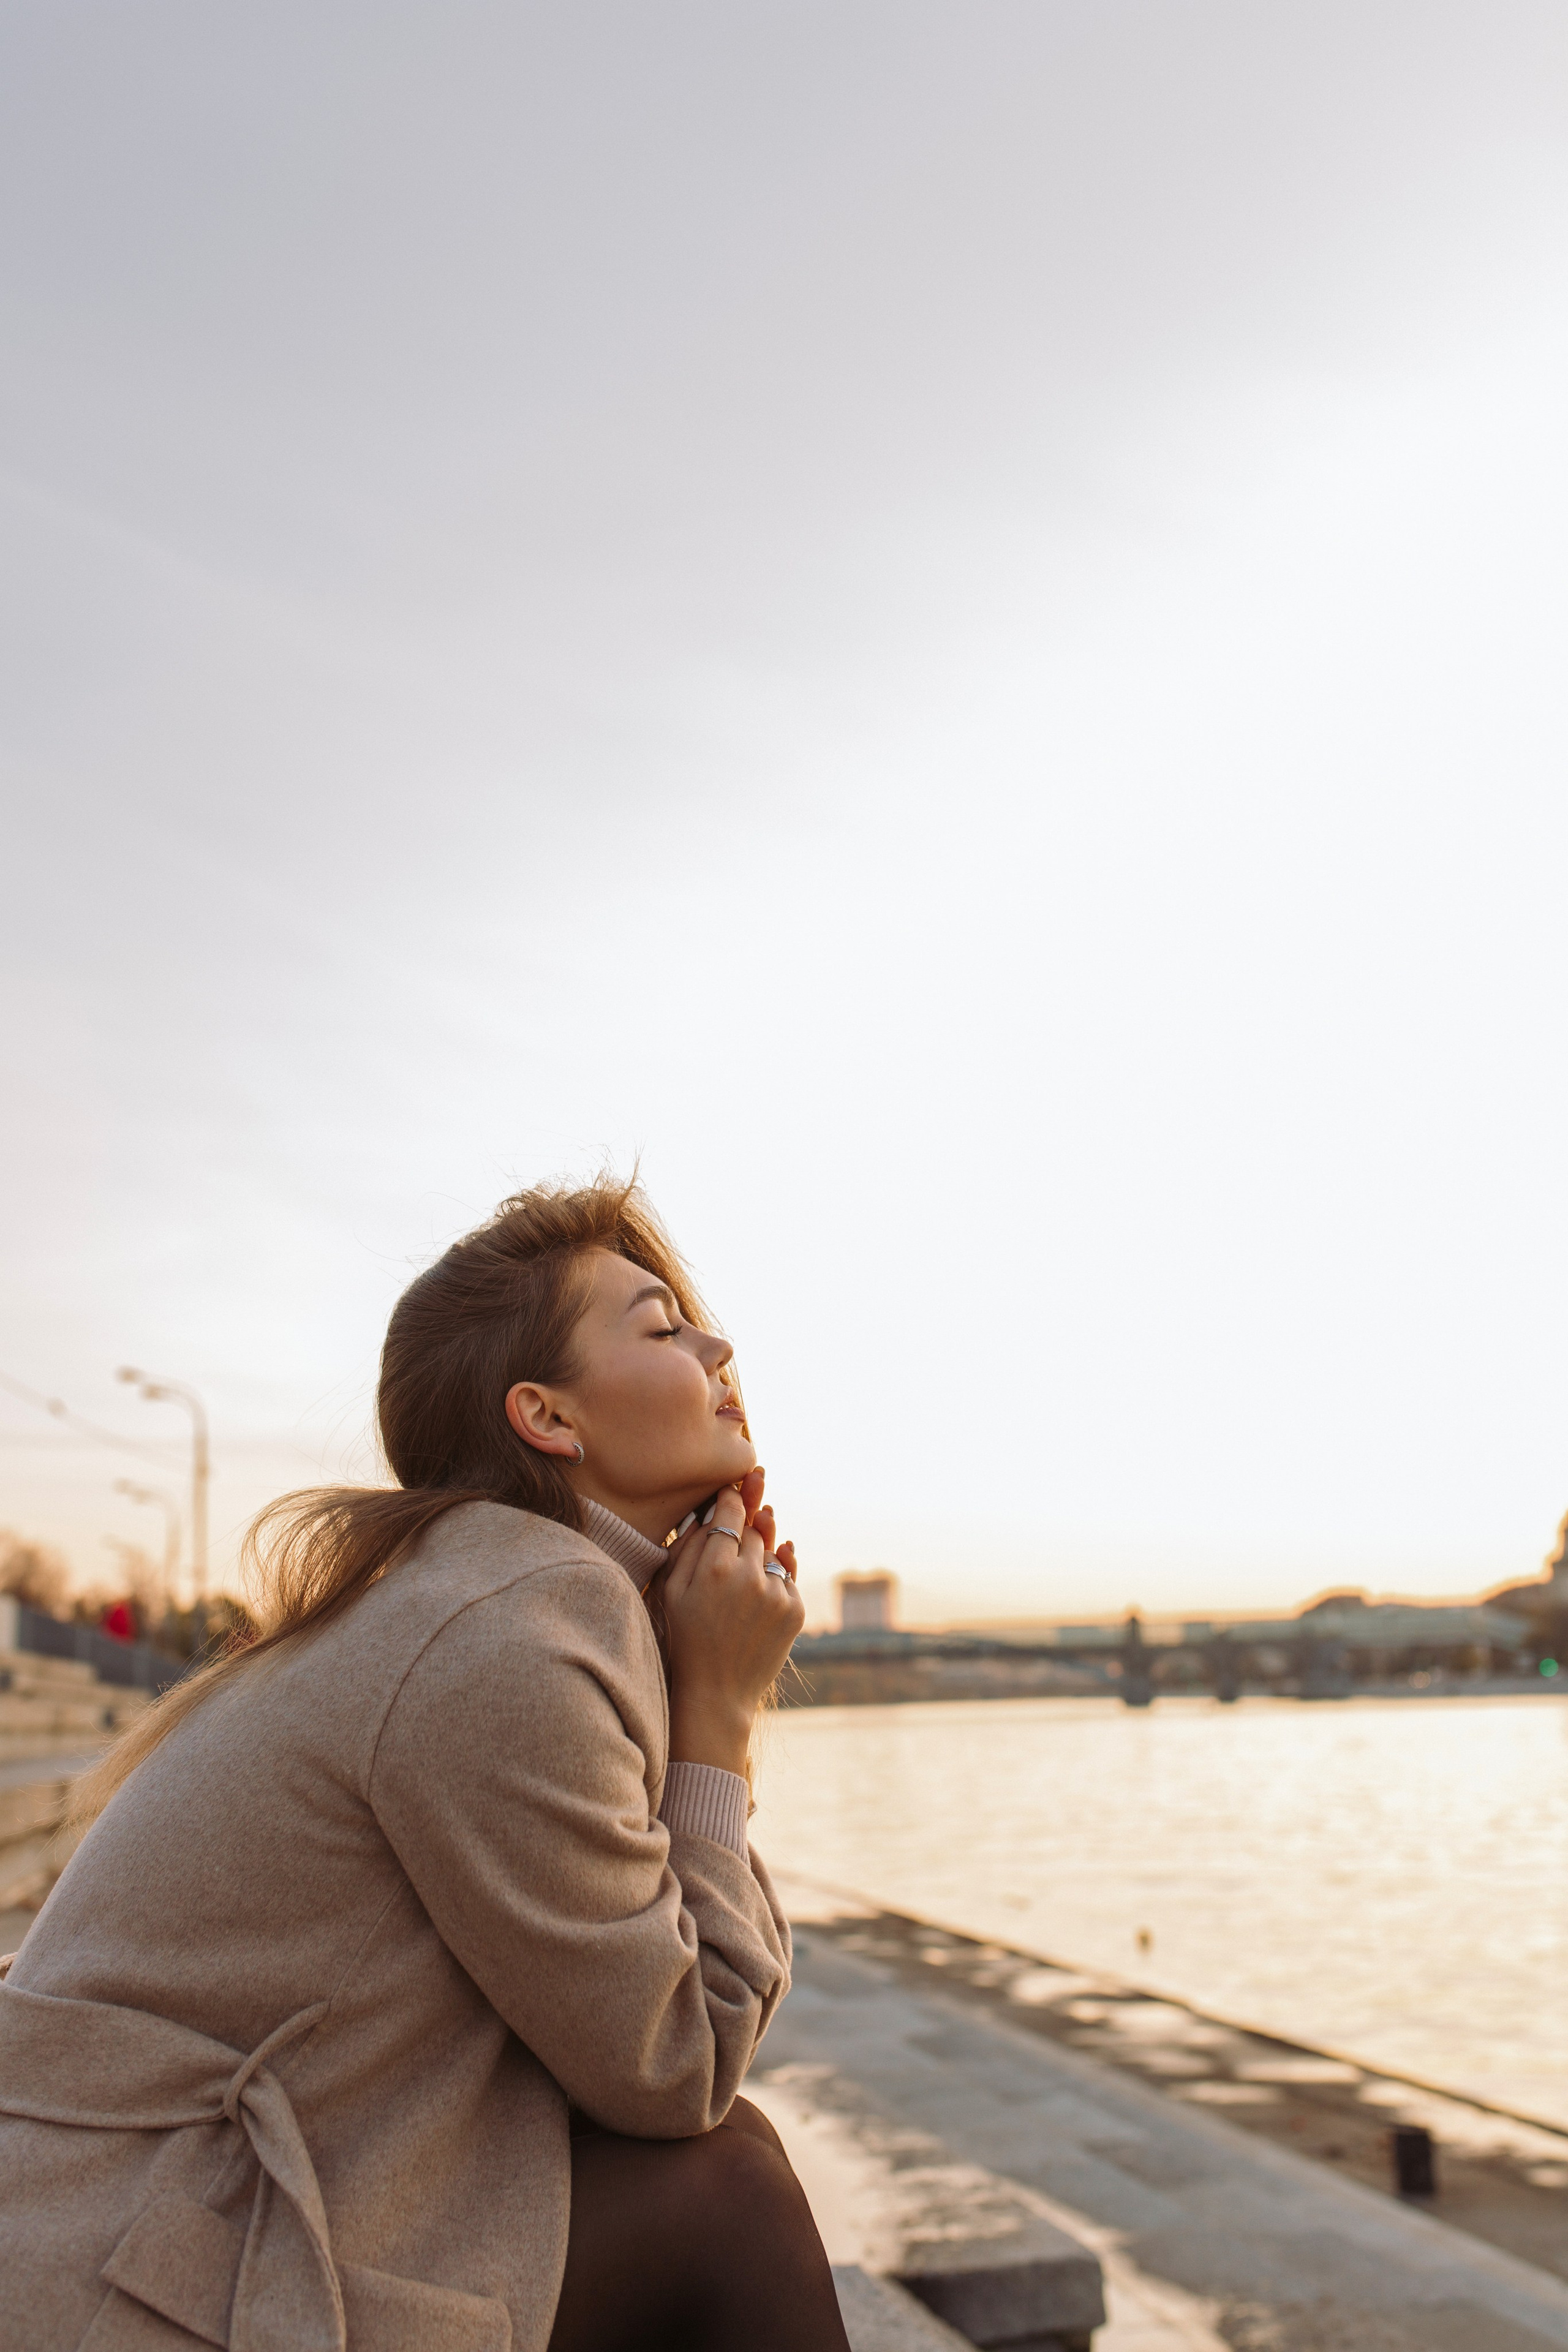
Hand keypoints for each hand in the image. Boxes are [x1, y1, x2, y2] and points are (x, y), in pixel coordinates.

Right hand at [656, 1468, 803, 1776]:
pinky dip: (773, 1580)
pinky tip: (755, 1597)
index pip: (731, 1512)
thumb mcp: (671, 1591)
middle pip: (755, 1530)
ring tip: (739, 1581)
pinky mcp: (795, 1610)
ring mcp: (778, 1594)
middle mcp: (751, 1576)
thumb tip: (714, 1512)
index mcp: (716, 1568)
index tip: (730, 1493)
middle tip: (731, 1547)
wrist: (715, 1694)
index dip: (731, 1499)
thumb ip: (690, 1545)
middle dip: (745, 1530)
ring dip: (759, 1557)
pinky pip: (786, 1577)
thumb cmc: (683, 1639)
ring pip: (772, 1553)